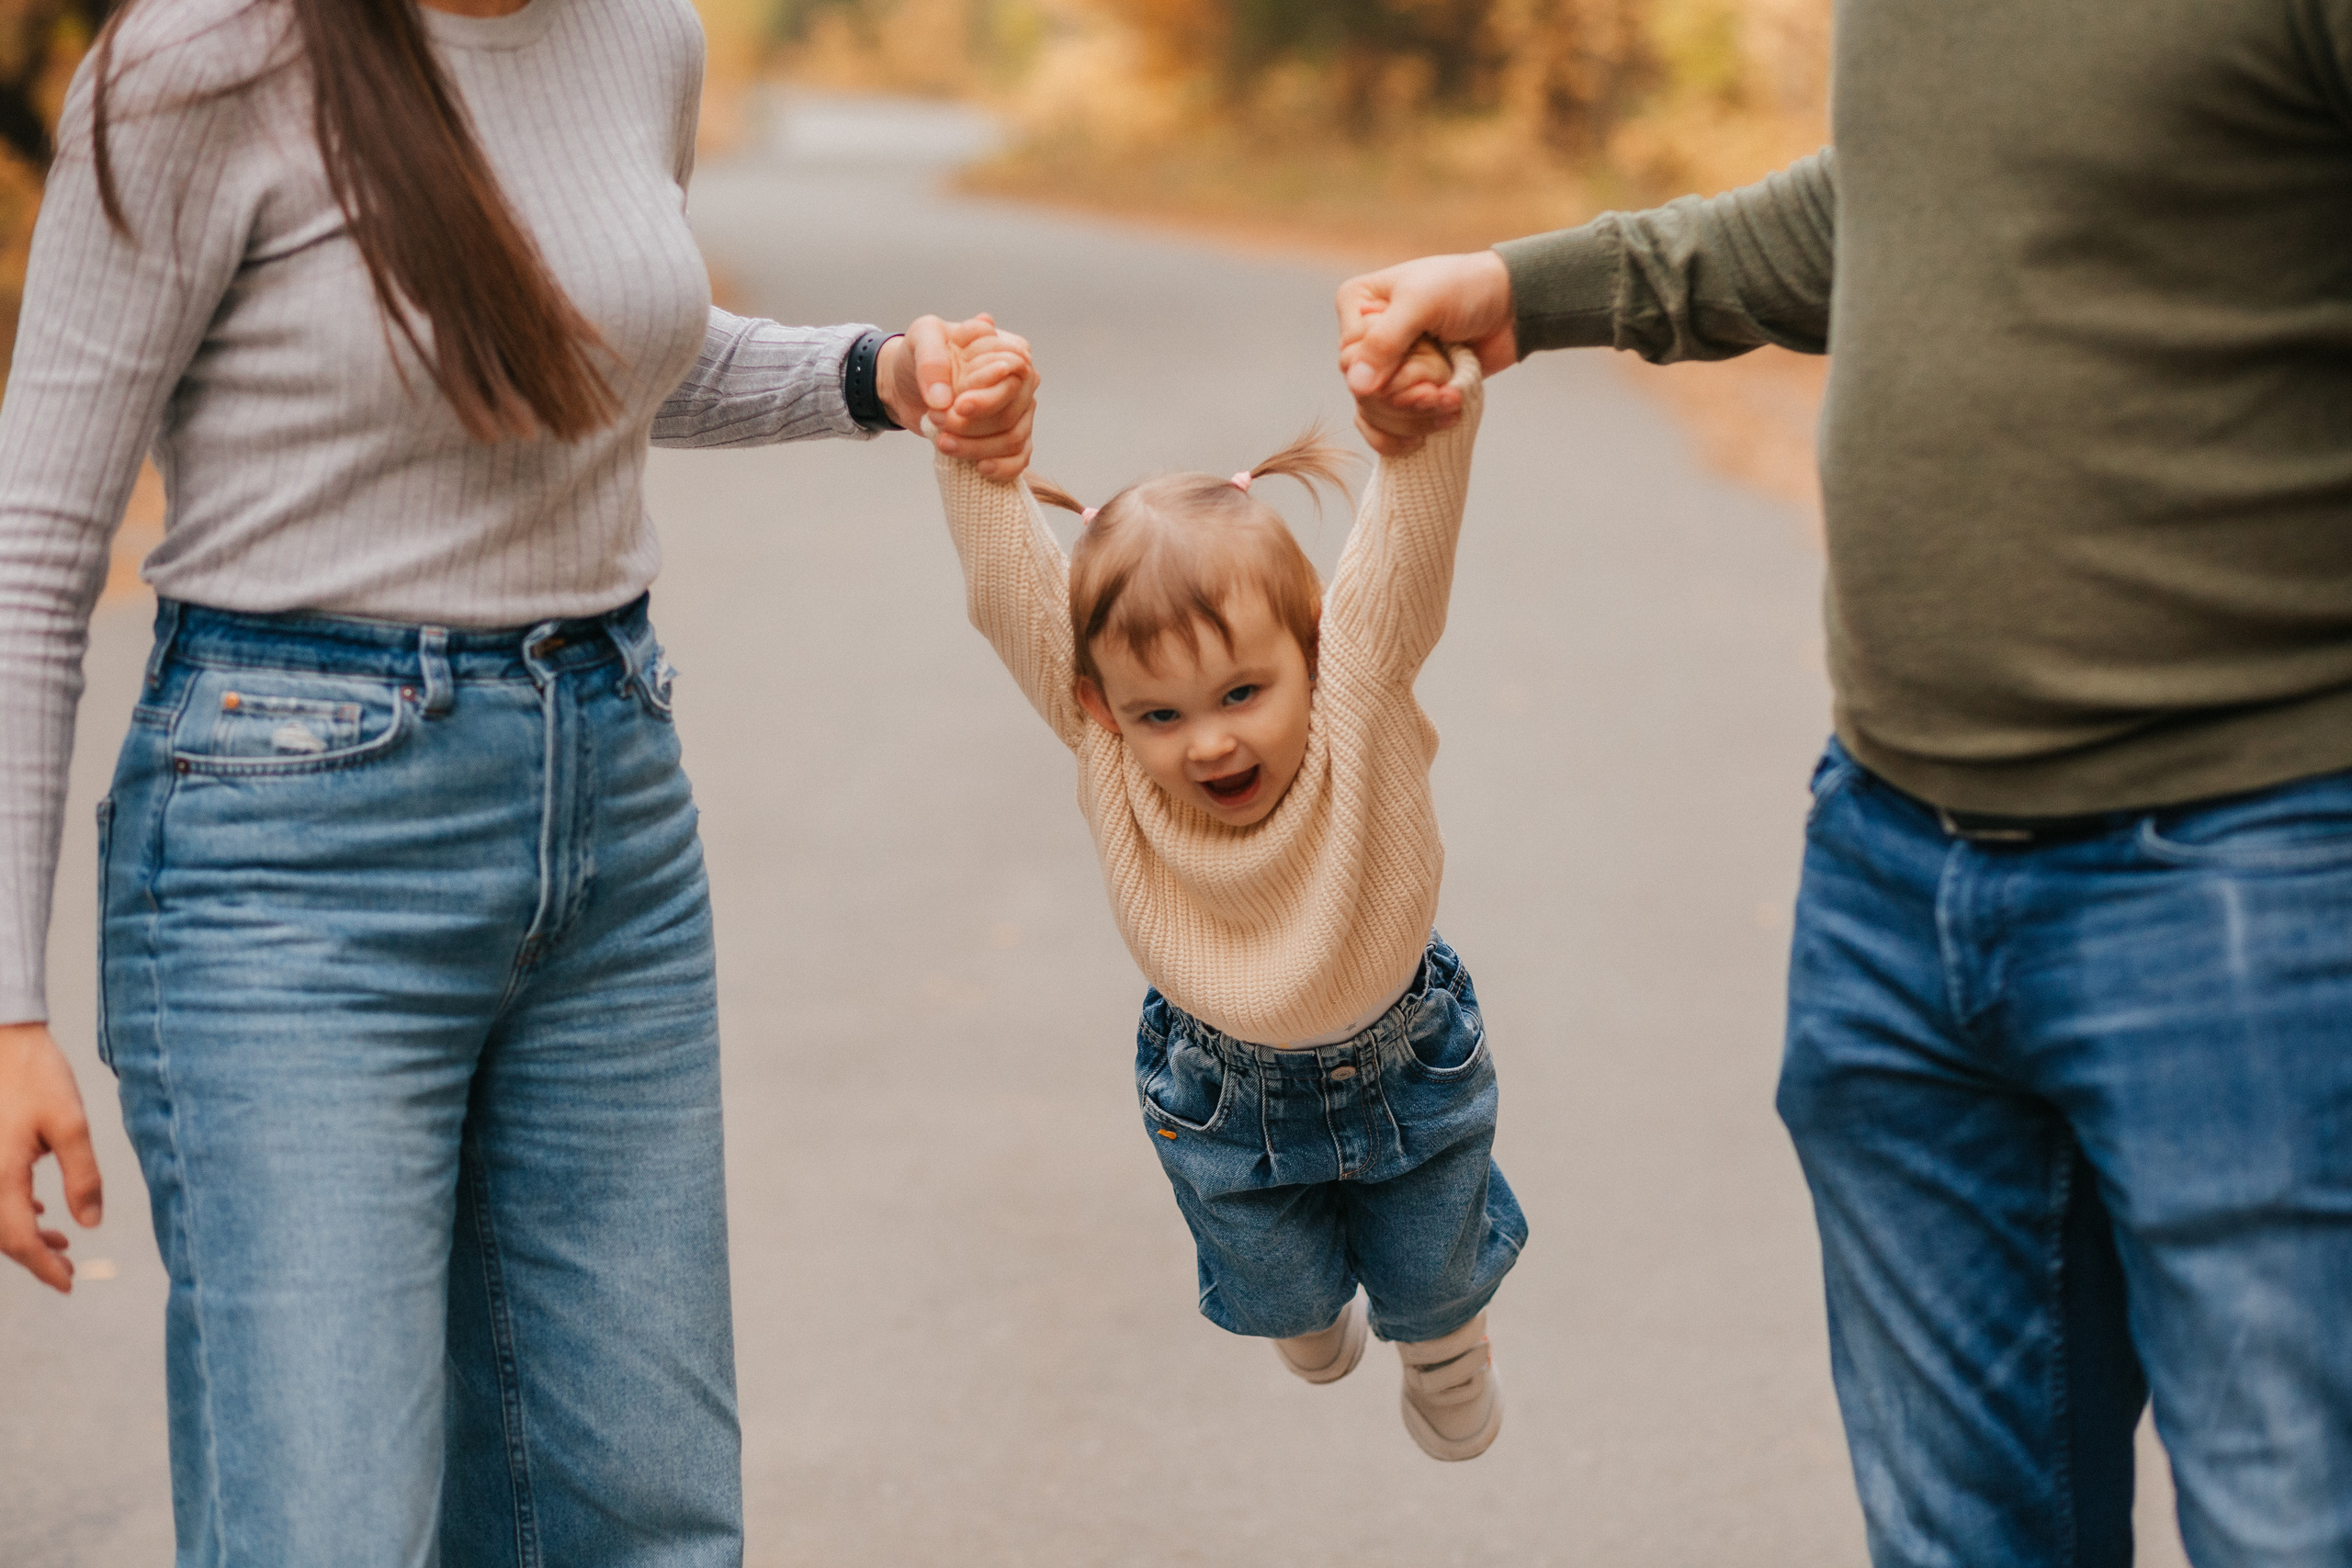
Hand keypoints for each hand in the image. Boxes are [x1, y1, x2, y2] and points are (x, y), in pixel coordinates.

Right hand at [0, 1020, 102, 1293]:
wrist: (2, 1038)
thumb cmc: (35, 1077)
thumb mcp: (72, 1125)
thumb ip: (83, 1177)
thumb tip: (90, 1224)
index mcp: (0, 1176)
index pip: (20, 1240)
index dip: (43, 1268)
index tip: (69, 1283)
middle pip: (3, 1235)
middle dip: (33, 1256)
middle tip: (68, 1269)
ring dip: (24, 1234)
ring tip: (60, 1243)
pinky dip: (14, 1209)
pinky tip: (40, 1208)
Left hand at [880, 313, 1038, 480]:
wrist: (906, 384)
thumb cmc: (920, 356)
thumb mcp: (921, 338)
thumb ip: (932, 360)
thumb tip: (943, 400)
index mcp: (1010, 351)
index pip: (1014, 379)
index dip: (988, 398)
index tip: (958, 406)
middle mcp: (1021, 383)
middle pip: (1011, 413)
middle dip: (973, 425)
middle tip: (938, 420)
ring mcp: (1020, 412)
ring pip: (1013, 439)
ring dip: (976, 447)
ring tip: (943, 442)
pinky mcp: (1009, 437)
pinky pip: (1019, 459)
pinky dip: (1003, 467)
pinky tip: (980, 467)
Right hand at [1335, 251, 1516, 454]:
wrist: (1511, 304)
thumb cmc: (1467, 288)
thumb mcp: (1423, 303)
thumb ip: (1386, 341)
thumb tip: (1356, 386)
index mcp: (1357, 305)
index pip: (1350, 359)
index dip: (1385, 371)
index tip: (1424, 362)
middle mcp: (1363, 339)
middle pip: (1362, 392)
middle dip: (1405, 400)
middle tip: (1440, 394)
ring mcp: (1385, 368)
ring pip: (1375, 414)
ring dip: (1414, 419)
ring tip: (1451, 405)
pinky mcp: (1405, 391)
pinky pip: (1382, 427)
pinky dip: (1400, 437)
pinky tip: (1420, 440)